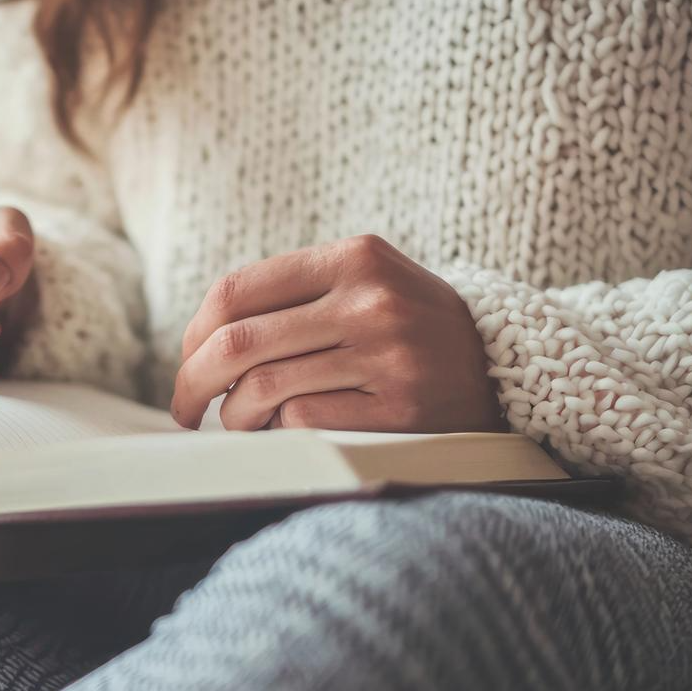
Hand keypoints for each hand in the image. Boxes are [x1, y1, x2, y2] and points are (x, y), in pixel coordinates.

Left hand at [171, 234, 500, 431]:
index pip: (236, 291)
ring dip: (234, 415)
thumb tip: (198, 340)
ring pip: (263, 389)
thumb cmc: (412, 328)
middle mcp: (371, 301)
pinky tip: (279, 432)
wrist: (507, 368)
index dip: (193, 335)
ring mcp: (388, 356)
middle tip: (184, 409)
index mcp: (355, 258)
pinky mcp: (401, 410)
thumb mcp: (368, 283)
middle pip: (238, 343)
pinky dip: (275, 431)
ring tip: (237, 422)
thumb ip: (295, 294)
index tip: (186, 361)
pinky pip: (302, 422)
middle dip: (192, 383)